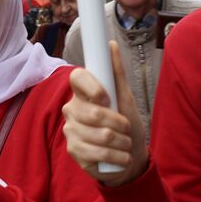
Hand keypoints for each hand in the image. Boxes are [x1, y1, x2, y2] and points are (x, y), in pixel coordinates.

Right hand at [61, 41, 148, 185]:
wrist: (129, 155)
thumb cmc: (126, 124)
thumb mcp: (125, 97)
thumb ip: (116, 72)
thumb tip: (111, 44)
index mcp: (82, 92)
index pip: (77, 78)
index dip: (93, 88)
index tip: (108, 99)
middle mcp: (72, 109)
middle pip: (93, 112)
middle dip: (119, 123)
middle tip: (126, 128)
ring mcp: (71, 130)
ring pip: (100, 135)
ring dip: (122, 142)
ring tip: (126, 143)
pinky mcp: (74, 151)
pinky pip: (98, 153)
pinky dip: (117, 156)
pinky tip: (121, 156)